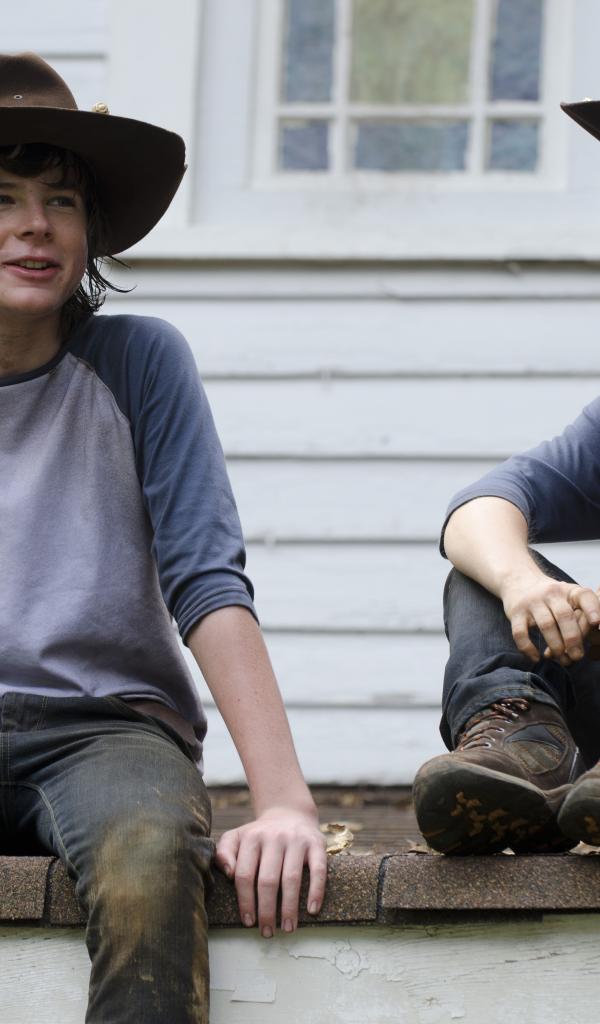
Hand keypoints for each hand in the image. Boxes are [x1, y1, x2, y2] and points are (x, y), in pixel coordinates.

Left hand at [215, 807, 326, 936]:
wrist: (289, 813)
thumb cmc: (259, 836)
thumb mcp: (237, 838)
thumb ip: (224, 853)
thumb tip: (227, 874)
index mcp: (251, 838)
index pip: (244, 875)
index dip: (245, 901)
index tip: (248, 922)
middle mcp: (274, 837)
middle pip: (268, 880)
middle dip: (266, 911)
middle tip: (267, 932)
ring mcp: (296, 840)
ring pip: (292, 878)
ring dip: (289, 907)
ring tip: (287, 928)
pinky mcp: (316, 843)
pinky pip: (318, 869)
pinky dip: (316, 891)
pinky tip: (312, 910)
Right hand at [503, 576, 599, 665]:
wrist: (519, 581)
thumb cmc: (551, 598)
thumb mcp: (567, 597)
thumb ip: (580, 616)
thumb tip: (586, 643)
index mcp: (568, 591)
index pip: (583, 596)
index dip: (591, 608)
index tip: (596, 623)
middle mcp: (550, 594)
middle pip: (564, 615)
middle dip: (573, 639)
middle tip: (577, 657)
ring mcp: (531, 602)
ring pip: (546, 625)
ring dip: (555, 646)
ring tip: (560, 658)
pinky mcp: (515, 613)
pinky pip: (520, 633)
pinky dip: (528, 648)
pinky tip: (536, 658)